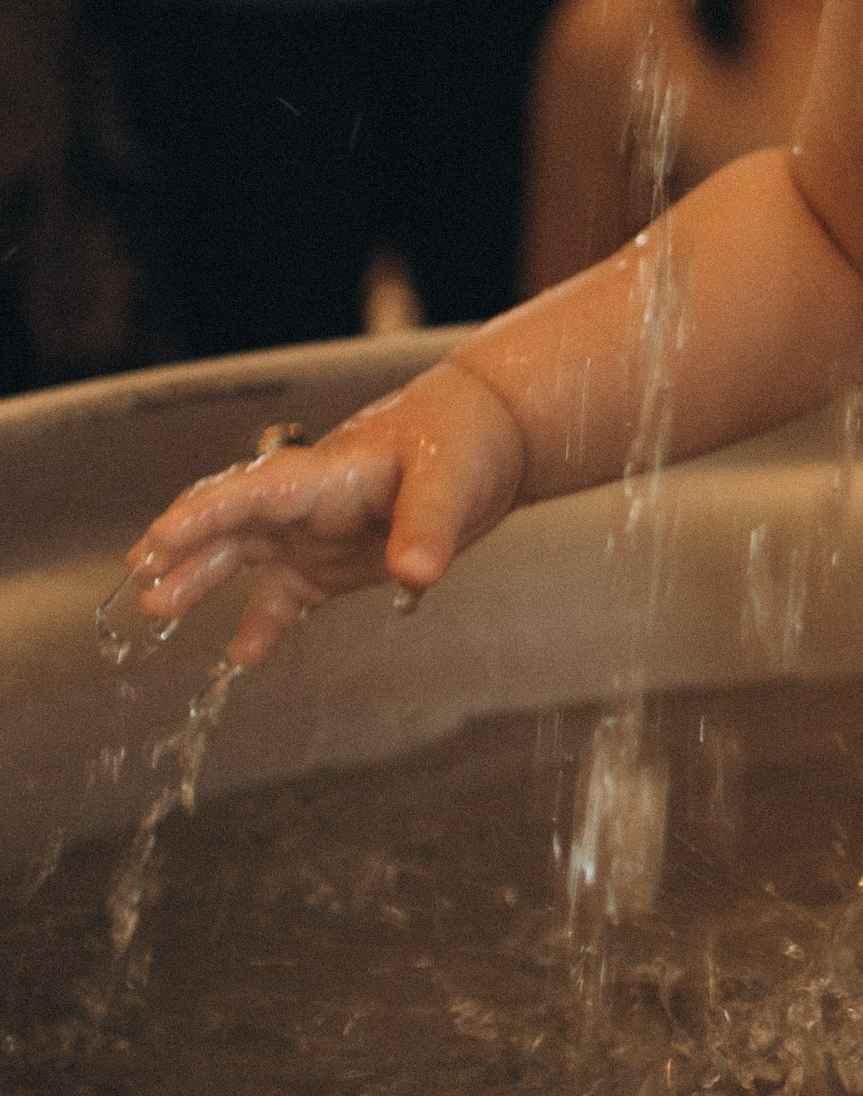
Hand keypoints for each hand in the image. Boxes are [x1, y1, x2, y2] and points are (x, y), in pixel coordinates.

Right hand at [124, 360, 529, 666]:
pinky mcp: (333, 562)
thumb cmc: (463, 442)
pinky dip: (262, 623)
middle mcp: (308, 502)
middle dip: (184, 544)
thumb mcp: (450, 483)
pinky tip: (241, 656)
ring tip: (156, 607)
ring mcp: (315, 532)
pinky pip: (285, 596)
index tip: (162, 535)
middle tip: (140, 571)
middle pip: (232, 521)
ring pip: (244, 556)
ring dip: (202, 579)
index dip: (206, 513)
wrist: (489, 439)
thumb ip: (428, 530)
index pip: (253, 492)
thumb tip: (415, 575)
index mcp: (325, 473)